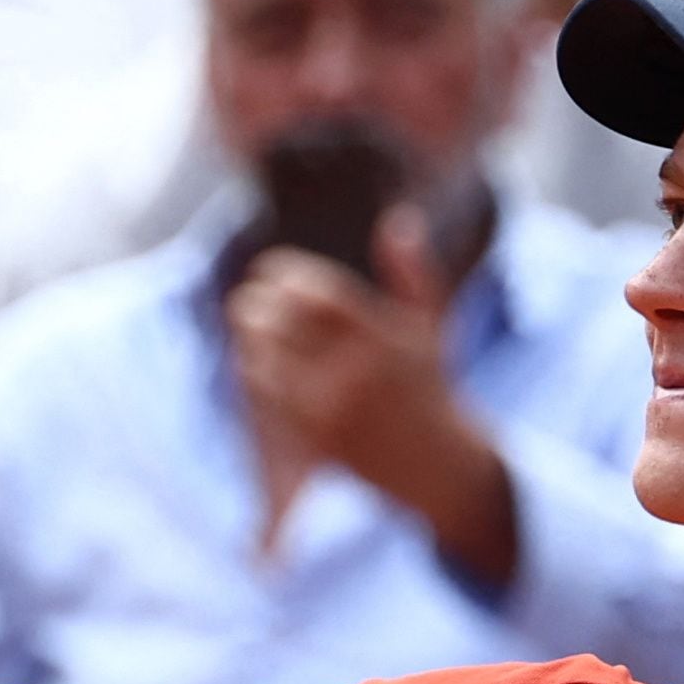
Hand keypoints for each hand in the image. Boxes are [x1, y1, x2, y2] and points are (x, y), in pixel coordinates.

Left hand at [226, 212, 518, 583]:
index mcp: (388, 336)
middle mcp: (361, 370)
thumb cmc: (432, 385)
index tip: (271, 269)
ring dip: (250, 334)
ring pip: (271, 358)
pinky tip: (251, 356)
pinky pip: (271, 396)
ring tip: (245, 320)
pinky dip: (254, 370)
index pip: (322, 293)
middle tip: (248, 295)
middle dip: (260, 302)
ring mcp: (338, 406)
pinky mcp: (319, 436)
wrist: (439, 464)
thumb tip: (399, 220)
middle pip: (289, 322)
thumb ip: (414, 271)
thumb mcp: (432, 324)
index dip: (288, 275)